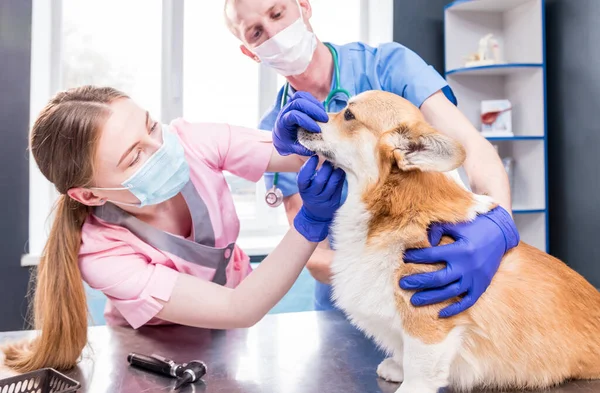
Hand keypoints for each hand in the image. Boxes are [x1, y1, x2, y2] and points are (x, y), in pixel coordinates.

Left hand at [273, 91, 327, 155]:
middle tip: (325, 120)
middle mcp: (285, 111)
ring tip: (323, 115)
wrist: (280, 136)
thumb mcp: (291, 148)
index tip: (317, 130)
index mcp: (282, 122)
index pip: (294, 115)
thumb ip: (300, 149)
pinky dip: (313, 101)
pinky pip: (304, 95)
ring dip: (314, 104)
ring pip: (301, 96)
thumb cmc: (286, 142)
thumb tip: (312, 150)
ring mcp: (290, 105)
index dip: (307, 121)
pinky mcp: (295, 101)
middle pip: (298, 102)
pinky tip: (321, 110)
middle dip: (313, 110)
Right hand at [294, 156, 345, 241]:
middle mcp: (313, 196)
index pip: (303, 179)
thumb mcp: (306, 186)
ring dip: (336, 172)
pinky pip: (340, 188)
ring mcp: (325, 200)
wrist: (316, 214)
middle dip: (326, 168)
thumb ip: (309, 173)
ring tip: (337, 165)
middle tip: (329, 161)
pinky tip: (341, 172)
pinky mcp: (335, 202)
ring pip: (332, 184)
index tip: (314, 157)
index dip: (308, 167)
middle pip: (320, 181)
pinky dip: (341, 178)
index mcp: (304, 190)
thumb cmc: (311, 193)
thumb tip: (318, 154)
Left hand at [399, 206, 519, 317]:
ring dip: (430, 298)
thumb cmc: (475, 226)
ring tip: (413, 301)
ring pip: (449, 293)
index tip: (404, 258)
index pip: (431, 255)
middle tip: (402, 284)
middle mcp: (467, 267)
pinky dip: (454, 309)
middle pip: (437, 279)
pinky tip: (439, 314)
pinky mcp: (481, 286)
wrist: (501, 234)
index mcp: (460, 250)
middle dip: (417, 282)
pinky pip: (467, 302)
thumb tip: (424, 241)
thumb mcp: (457, 224)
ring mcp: (475, 279)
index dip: (416, 256)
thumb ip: (438, 229)